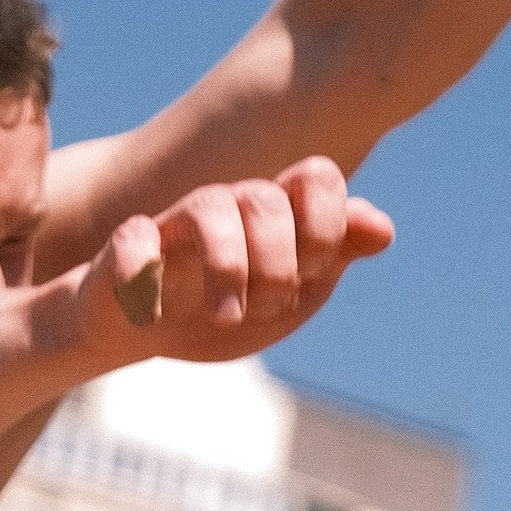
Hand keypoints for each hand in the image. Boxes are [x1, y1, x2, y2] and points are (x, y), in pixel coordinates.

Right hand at [77, 161, 392, 369]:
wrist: (139, 331)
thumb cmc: (223, 306)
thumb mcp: (293, 290)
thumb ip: (336, 255)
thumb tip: (383, 231)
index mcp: (273, 211)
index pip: (315, 178)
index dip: (324, 226)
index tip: (313, 273)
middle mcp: (227, 205)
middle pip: (264, 198)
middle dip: (278, 261)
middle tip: (268, 307)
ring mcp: (175, 224)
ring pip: (208, 209)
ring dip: (227, 266)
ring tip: (226, 316)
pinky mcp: (127, 249)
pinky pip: (133, 240)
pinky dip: (143, 271)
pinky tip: (154, 313)